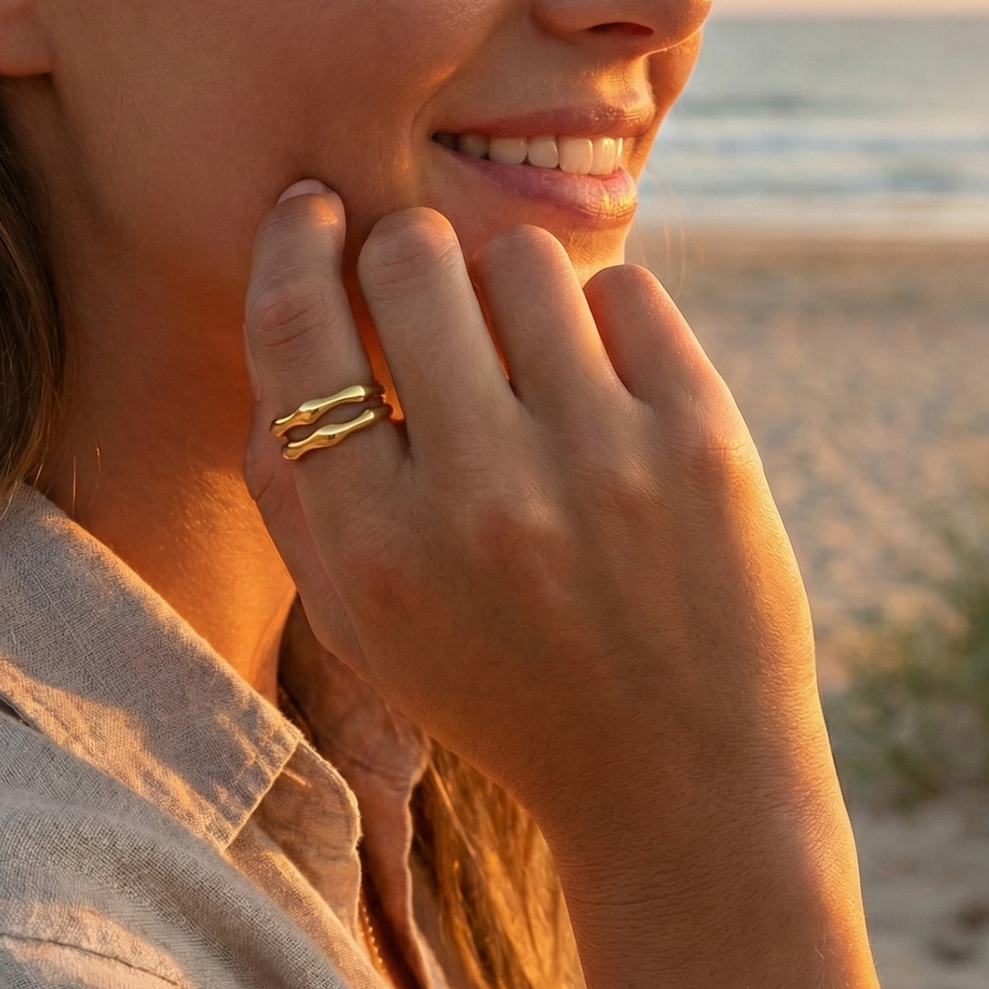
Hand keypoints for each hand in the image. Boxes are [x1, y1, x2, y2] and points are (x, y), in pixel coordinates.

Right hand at [242, 183, 892, 988]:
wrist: (678, 780)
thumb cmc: (499, 686)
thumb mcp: (361, 625)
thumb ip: (292, 485)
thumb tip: (285, 302)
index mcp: (379, 548)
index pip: (297, 331)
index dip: (292, 244)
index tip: (313, 208)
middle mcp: (484, 495)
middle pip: (411, 258)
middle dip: (408, 254)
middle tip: (431, 291)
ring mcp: (602, 462)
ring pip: (522, 258)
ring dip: (512, 288)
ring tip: (531, 359)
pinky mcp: (702, 440)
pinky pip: (626, 289)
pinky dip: (606, 319)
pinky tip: (607, 386)